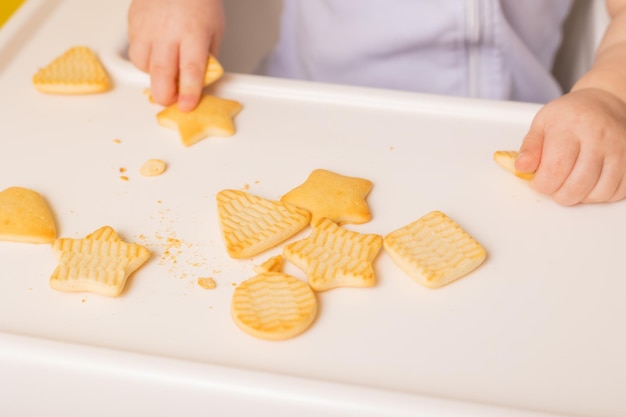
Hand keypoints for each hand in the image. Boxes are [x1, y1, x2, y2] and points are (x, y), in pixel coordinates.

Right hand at [127, 0, 223, 110]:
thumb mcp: (214, 30)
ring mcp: (147, 27)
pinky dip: (145, 59)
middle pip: (161, 72)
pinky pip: (135, 51)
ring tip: (165, 70)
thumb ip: (207, 58)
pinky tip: (156, 53)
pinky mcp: (133, 23)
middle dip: (164, 94)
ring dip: (153, 76)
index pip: (190, 69)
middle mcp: (168, 31)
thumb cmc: (198, 2)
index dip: (189, 91)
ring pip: (142, 64)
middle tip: (170, 101)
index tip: (187, 106)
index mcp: (193, 33)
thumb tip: (201, 82)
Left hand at [516, 88, 625, 204]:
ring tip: (571, 183)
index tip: (539, 181)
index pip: (555, 168)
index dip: (543, 184)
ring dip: (580, 197)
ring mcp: (620, 149)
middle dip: (560, 194)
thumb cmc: (569, 116)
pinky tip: (590, 183)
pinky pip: (617, 192)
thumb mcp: (542, 124)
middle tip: (554, 185)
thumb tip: (522, 168)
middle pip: (577, 185)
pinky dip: (600, 195)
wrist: (603, 103)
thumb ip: (530, 147)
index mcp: (572, 126)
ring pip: (599, 193)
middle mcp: (599, 137)